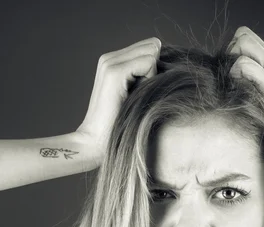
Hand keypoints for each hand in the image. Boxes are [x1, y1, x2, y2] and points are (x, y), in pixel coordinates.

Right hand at [76, 38, 160, 167]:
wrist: (95, 144)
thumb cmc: (118, 128)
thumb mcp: (134, 98)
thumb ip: (146, 77)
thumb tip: (168, 64)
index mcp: (113, 62)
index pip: (148, 47)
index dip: (154, 68)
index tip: (142, 92)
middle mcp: (109, 58)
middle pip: (152, 46)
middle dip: (154, 69)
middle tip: (139, 96)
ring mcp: (110, 62)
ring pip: (151, 52)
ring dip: (151, 76)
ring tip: (135, 98)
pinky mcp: (114, 71)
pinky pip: (149, 61)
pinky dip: (149, 80)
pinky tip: (135, 97)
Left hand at [227, 26, 263, 161]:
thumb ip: (259, 89)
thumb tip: (237, 89)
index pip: (250, 39)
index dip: (235, 51)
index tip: (232, 73)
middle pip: (244, 34)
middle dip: (230, 51)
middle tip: (229, 76)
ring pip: (243, 42)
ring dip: (231, 60)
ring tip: (233, 82)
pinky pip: (244, 64)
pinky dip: (235, 72)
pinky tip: (237, 88)